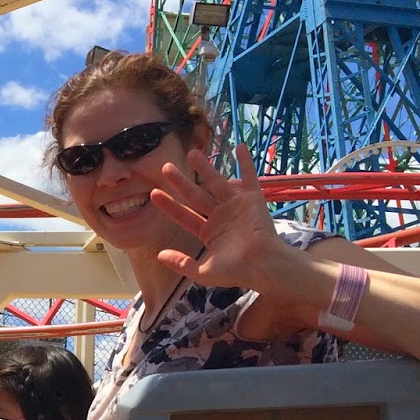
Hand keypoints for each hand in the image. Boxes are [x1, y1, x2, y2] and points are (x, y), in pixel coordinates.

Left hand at [150, 143, 288, 289]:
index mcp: (208, 232)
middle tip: (166, 167)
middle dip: (180, 182)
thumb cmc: (237, 272)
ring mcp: (236, 206)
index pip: (184, 215)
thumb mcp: (204, 272)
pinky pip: (249, 178)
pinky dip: (246, 163)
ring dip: (205, 168)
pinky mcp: (253, 200)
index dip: (169, 205)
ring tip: (192, 153)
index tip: (154, 193)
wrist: (264, 266)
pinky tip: (240, 147)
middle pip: (195, 195)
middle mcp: (219, 216)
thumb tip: (160, 255)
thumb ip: (182, 264)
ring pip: (216, 183)